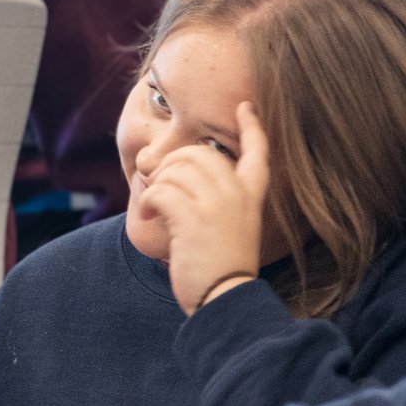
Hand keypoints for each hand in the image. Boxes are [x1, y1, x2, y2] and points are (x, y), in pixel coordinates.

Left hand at [133, 101, 271, 313]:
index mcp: (252, 196)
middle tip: (160, 188)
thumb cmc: (222, 268)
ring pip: (175, 169)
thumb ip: (216, 202)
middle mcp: (238, 195)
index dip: (252, 127)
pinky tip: (148, 218)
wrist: (225, 298)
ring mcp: (217, 205)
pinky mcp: (193, 218)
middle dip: (170, 164)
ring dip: (155, 187)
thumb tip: (176, 179)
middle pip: (198, 153)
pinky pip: (161, 192)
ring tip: (153, 210)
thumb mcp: (231, 229)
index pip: (258, 152)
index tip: (244, 107)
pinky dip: (147, 203)